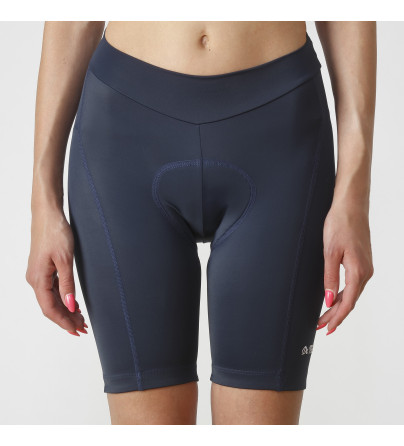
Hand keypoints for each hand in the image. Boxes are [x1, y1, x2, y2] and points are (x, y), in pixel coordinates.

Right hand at [26, 209, 87, 335]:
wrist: (48, 214)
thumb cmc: (56, 233)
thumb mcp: (66, 259)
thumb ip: (68, 284)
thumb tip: (70, 306)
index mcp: (38, 279)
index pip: (50, 309)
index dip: (64, 322)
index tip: (76, 330)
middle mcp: (35, 279)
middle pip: (50, 306)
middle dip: (66, 319)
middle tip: (83, 328)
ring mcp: (38, 275)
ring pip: (52, 299)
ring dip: (66, 310)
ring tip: (81, 320)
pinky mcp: (43, 269)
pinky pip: (52, 290)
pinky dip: (63, 299)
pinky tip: (73, 304)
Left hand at [317, 203, 373, 334]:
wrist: (351, 206)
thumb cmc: (340, 225)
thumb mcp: (330, 252)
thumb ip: (329, 278)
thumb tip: (328, 299)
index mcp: (358, 272)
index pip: (347, 303)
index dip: (337, 318)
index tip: (326, 329)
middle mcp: (365, 272)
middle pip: (350, 301)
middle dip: (335, 316)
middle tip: (320, 327)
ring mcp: (365, 267)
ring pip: (351, 294)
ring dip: (338, 306)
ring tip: (324, 317)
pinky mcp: (361, 262)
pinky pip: (352, 285)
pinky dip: (342, 295)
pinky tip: (333, 299)